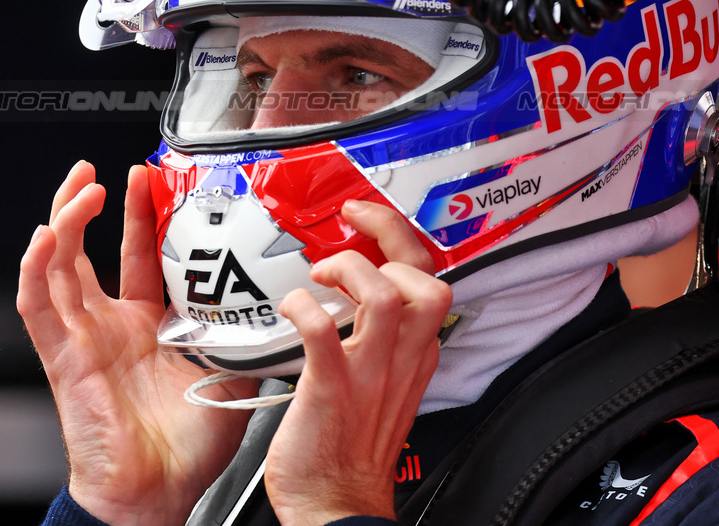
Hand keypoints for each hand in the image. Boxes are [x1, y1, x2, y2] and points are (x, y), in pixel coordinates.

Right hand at [17, 160, 257, 525]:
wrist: (160, 496)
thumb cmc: (189, 448)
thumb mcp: (232, 373)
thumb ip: (249, 335)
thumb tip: (288, 306)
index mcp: (146, 325)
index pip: (140, 254)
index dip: (143, 215)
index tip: (155, 179)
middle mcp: (109, 325)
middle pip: (90, 248)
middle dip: (94, 203)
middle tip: (108, 170)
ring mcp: (81, 337)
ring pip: (58, 264)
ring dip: (65, 220)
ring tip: (80, 187)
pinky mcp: (61, 357)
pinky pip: (38, 307)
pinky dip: (36, 269)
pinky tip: (46, 237)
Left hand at [265, 200, 451, 525]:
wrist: (336, 507)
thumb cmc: (347, 450)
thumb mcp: (382, 386)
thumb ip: (377, 343)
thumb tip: (348, 299)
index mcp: (412, 355)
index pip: (429, 279)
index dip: (401, 239)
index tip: (368, 222)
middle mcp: (398, 359)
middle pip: (423, 277)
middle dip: (389, 235)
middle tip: (353, 223)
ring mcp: (367, 373)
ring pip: (386, 296)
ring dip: (348, 269)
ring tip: (320, 273)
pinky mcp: (329, 389)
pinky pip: (323, 332)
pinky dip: (303, 307)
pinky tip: (290, 307)